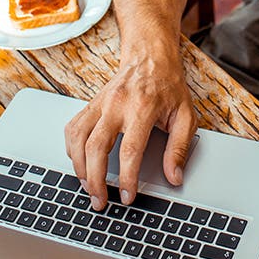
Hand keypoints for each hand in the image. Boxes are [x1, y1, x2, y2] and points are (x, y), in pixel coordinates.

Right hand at [63, 53, 195, 210]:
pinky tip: (80, 163)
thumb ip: (179, 148)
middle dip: (95, 179)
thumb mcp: (185, 116)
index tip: (127, 196)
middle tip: (101, 200)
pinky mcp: (90, 103)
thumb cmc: (168, 87)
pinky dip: (72, 149)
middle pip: (96, 147)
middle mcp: (117, 104)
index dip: (127, 177)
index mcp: (143, 108)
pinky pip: (73, 128)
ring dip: (79, 167)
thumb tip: (174, 177)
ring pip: (78, 138)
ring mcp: (100, 103)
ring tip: (89, 187)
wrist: (150, 57)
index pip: (130, 150)